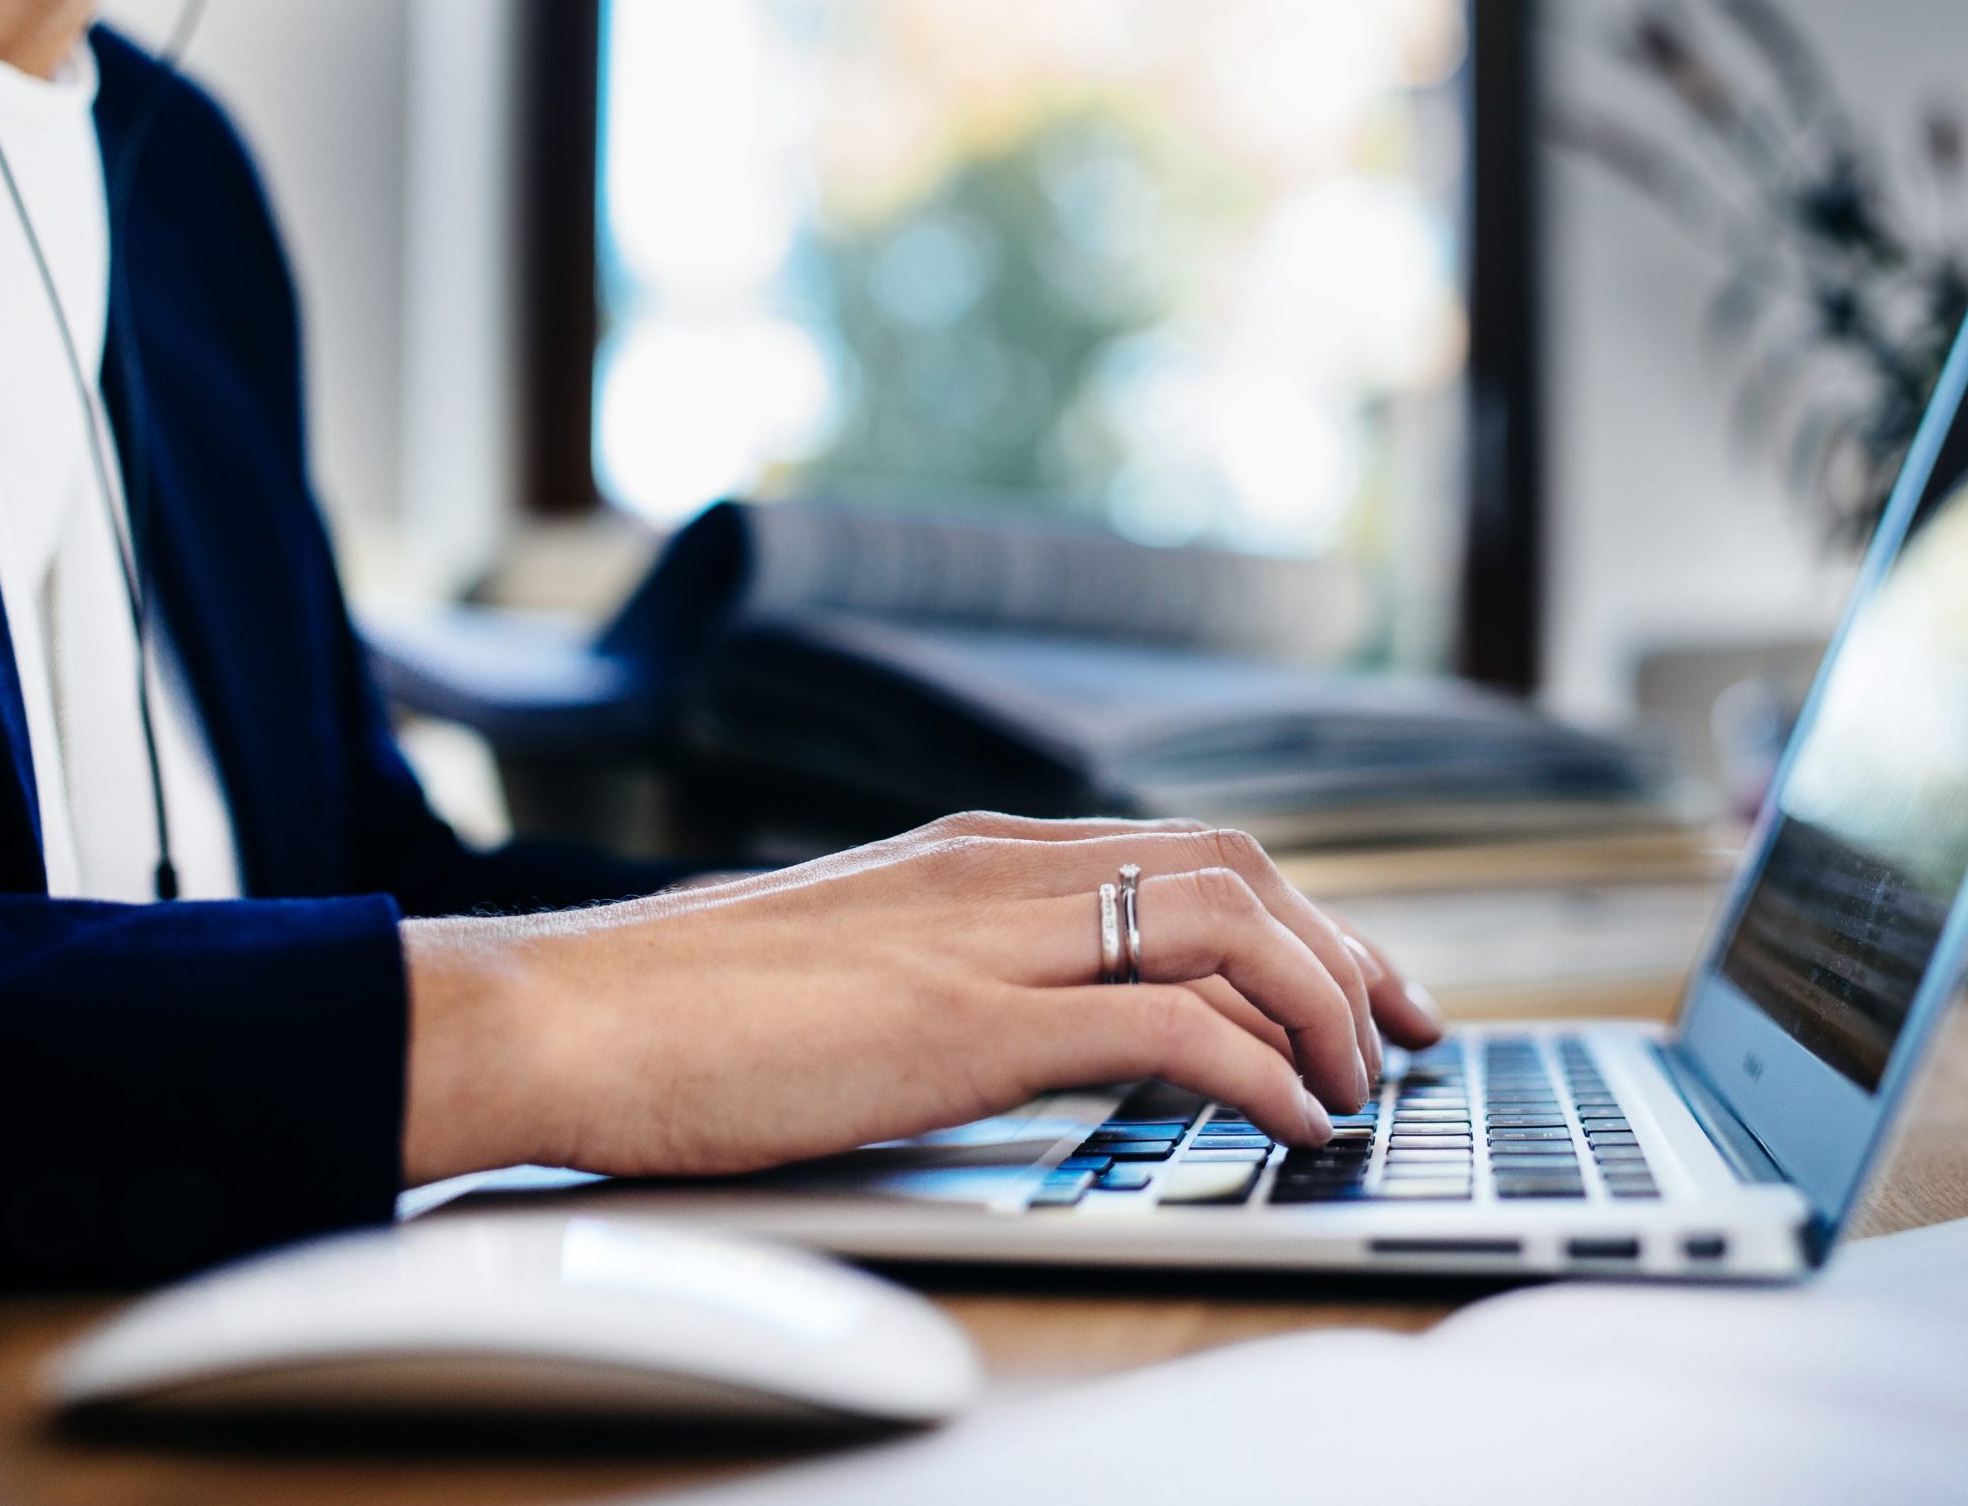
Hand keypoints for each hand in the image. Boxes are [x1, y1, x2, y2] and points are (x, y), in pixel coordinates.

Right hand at [400, 813, 1445, 1185]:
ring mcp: (986, 937)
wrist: (562, 1012)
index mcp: (974, 852)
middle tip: (1405, 1032)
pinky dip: (1257, 1069)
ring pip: (1224, 925)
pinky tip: (1290, 1119)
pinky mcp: (964, 1024)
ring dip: (1321, 1005)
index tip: (1353, 983)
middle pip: (1235, 870)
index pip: (1184, 850)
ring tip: (1359, 1088)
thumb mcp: (850, 965)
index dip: (1295, 914)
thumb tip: (1032, 1022)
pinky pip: (1167, 1027)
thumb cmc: (679, 1008)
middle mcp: (998, 869)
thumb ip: (953, 968)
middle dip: (1343, 950)